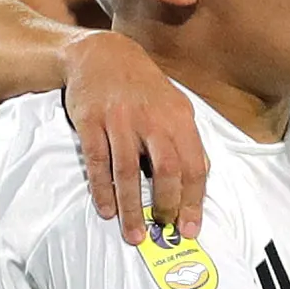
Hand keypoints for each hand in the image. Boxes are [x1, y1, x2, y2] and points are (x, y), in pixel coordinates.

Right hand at [64, 34, 206, 245]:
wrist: (101, 54)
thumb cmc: (142, 86)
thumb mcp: (173, 104)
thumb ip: (185, 140)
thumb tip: (198, 179)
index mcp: (178, 117)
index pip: (193, 165)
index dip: (193, 201)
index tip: (190, 228)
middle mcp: (151, 118)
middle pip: (166, 170)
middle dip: (166, 206)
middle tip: (162, 231)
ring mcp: (119, 120)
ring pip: (127, 172)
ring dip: (131, 208)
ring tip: (134, 235)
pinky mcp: (91, 122)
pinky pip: (97, 162)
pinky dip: (102, 190)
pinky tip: (107, 209)